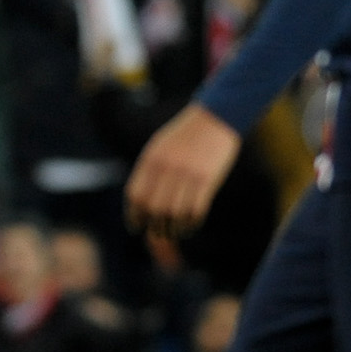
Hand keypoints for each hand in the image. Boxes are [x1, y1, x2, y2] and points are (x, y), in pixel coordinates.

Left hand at [125, 103, 240, 237]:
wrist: (216, 117)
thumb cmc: (185, 135)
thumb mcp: (159, 147)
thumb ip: (149, 170)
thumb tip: (140, 201)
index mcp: (151, 160)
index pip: (135, 195)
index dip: (134, 215)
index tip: (137, 227)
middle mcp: (167, 168)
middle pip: (154, 208)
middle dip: (153, 226)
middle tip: (157, 234)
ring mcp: (187, 174)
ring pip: (174, 213)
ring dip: (172, 229)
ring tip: (173, 233)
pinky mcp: (207, 179)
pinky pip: (195, 210)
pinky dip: (190, 223)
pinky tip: (189, 226)